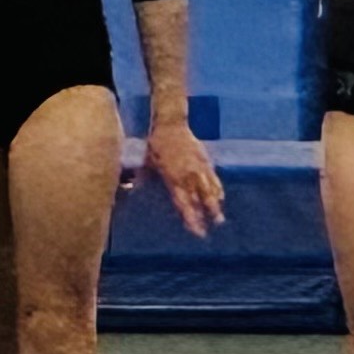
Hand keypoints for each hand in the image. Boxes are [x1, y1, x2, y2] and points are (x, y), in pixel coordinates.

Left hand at [143, 117, 224, 234]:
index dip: (191, 218)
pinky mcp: (206, 160)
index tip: (196, 230)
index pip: (184, 203)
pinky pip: (214, 178)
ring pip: (210, 191)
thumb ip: (143, 178)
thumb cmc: (156, 144)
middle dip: (205, 215)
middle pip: (200, 200)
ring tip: (219, 220)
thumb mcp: (147, 162)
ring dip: (215, 206)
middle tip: (209, 229)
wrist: (172, 124)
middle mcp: (189, 175)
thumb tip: (132, 189)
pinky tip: (220, 198)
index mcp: (174, 178)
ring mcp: (199, 168)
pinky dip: (217, 189)